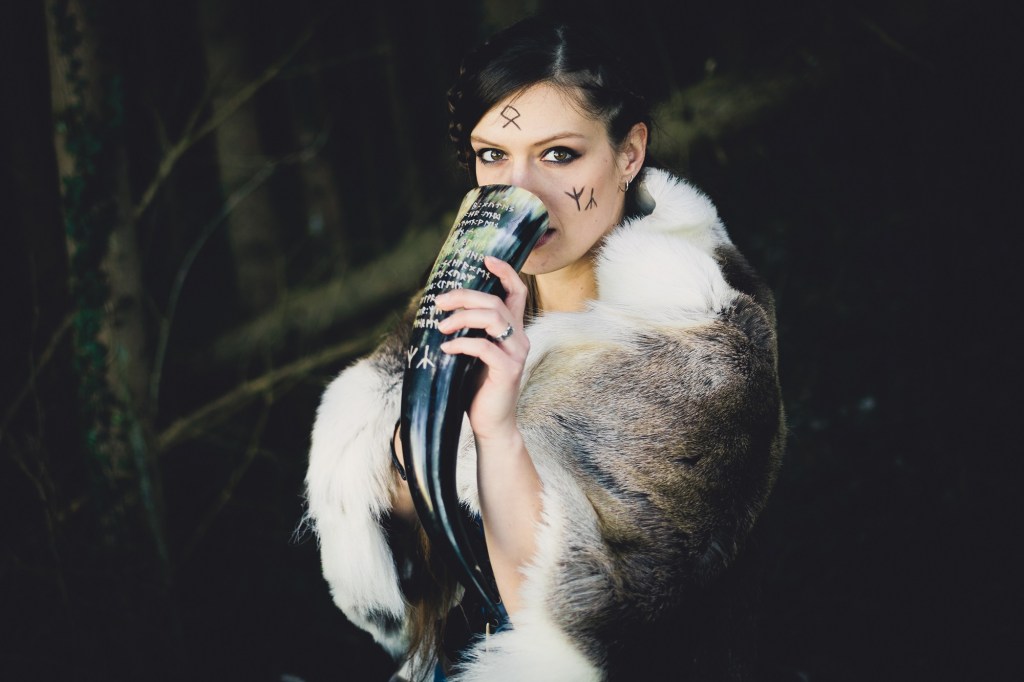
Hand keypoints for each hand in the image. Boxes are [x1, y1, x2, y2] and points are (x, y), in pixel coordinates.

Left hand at [435, 256, 529, 442]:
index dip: (505, 272)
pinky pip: (485, 347)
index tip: (486, 259)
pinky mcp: (508, 370)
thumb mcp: (472, 353)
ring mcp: (516, 353)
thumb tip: (441, 308)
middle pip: (496, 302)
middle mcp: (519, 338)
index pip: (517, 291)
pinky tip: (445, 350)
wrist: (492, 423)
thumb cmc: (478, 387)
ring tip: (441, 327)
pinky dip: (461, 344)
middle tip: (439, 302)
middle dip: (465, 296)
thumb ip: (468, 331)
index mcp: (512, 330)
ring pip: (492, 318)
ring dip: (462, 318)